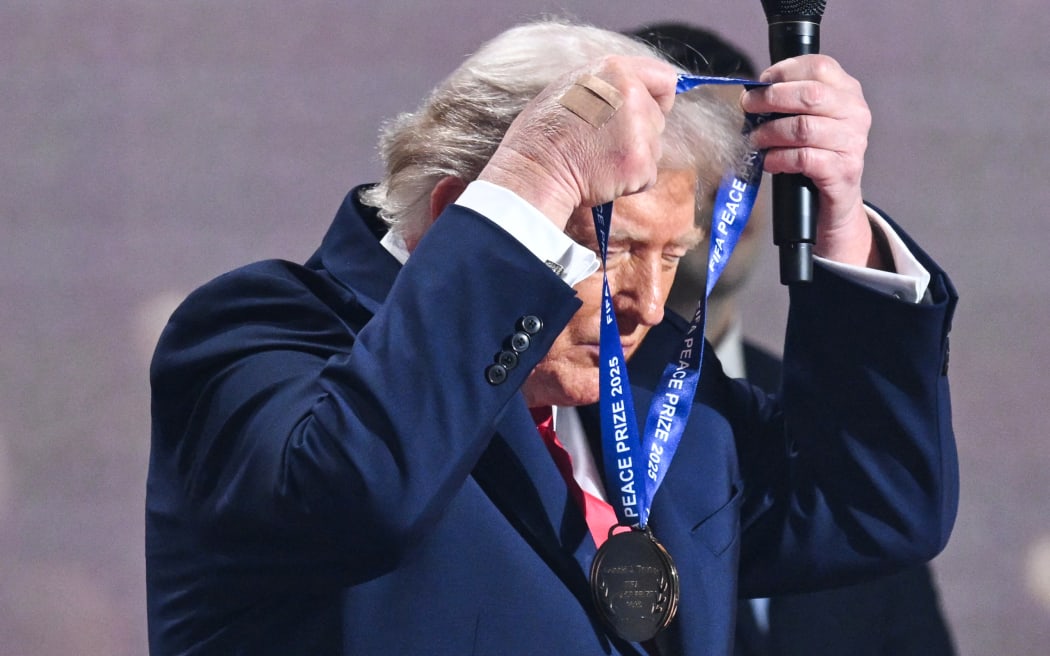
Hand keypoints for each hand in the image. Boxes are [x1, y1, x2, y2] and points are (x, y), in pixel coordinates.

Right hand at [477, 55, 677, 230]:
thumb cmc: (542, 134)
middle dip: (639, 134)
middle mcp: (632, 95)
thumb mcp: (571, 88)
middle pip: (658, 119)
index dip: (658, 98)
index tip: (645, 111)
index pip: (664, 78)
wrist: (534, 172)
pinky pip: (648, 175)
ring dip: (633, 158)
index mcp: (614, 71)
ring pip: (654, 149)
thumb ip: (608, 87)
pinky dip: (630, 182)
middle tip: (602, 143)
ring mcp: (640, 130)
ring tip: (598, 160)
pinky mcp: (641, 163)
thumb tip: (635, 93)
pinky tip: (602, 177)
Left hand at [742, 55, 879, 267]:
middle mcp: (856, 113)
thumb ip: (791, 103)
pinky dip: (779, 158)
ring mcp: (853, 142)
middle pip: (809, 95)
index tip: (761, 82)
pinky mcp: (843, 171)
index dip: (785, 71)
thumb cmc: (815, 157)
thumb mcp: (809, 121)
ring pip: (804, 128)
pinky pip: (804, 158)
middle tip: (747, 107)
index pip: (819, 66)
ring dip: (770, 132)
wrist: (835, 205)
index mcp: (848, 93)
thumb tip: (752, 93)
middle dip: (770, 99)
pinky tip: (768, 162)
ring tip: (754, 140)